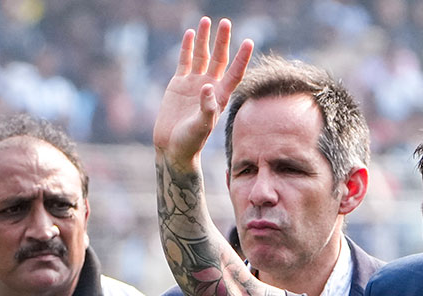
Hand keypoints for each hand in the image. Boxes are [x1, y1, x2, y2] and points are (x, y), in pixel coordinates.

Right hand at [153, 16, 252, 169]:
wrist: (173, 147)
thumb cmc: (191, 141)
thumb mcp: (201, 127)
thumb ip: (206, 109)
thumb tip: (207, 87)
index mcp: (220, 97)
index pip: (234, 73)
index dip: (241, 58)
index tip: (249, 42)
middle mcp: (210, 87)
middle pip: (219, 59)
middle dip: (222, 41)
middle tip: (226, 22)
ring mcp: (194, 83)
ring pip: (201, 56)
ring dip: (204, 39)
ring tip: (206, 20)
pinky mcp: (178, 84)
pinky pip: (184, 61)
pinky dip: (187, 47)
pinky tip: (190, 34)